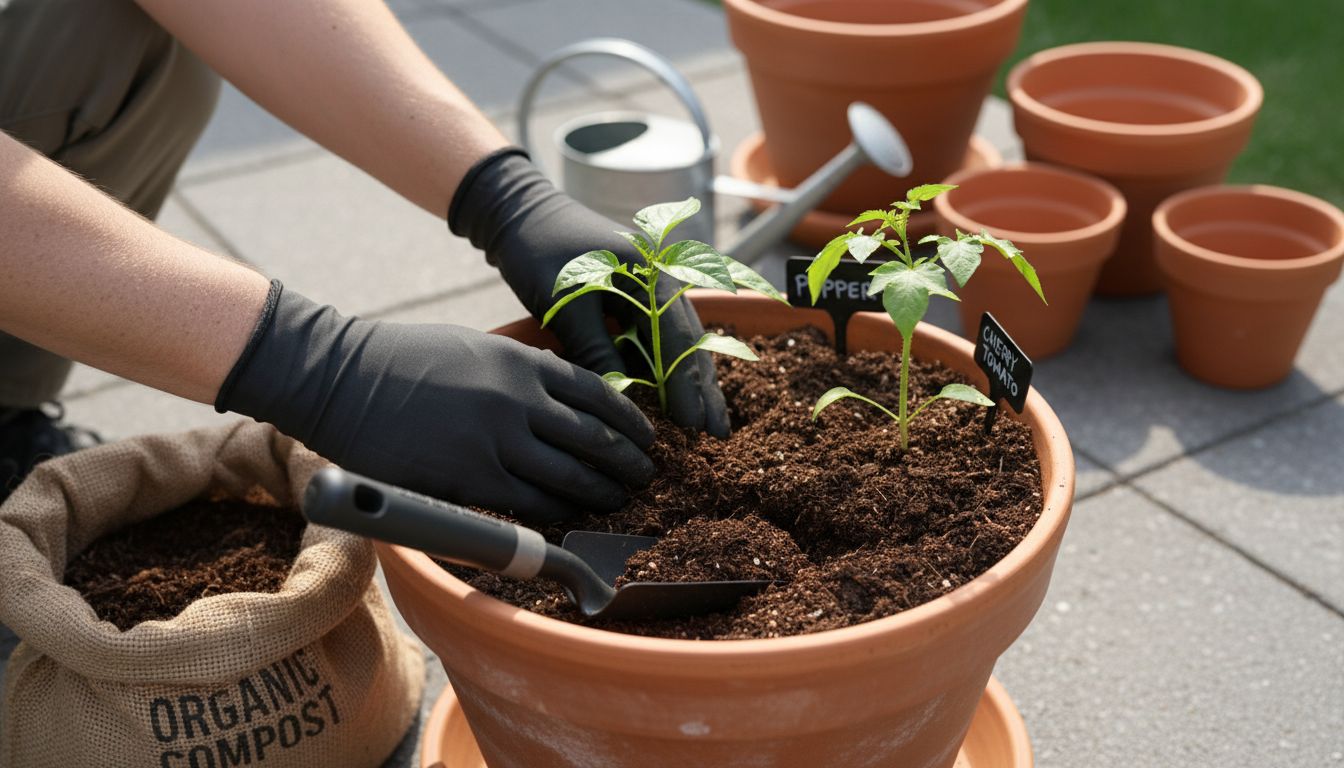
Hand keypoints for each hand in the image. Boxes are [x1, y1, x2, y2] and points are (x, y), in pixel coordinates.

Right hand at [216, 282, 654, 522]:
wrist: (341, 378)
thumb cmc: (404, 359)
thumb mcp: (476, 346)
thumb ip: (521, 371)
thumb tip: (558, 395)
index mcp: (524, 363)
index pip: (600, 396)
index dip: (631, 423)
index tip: (647, 439)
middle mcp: (519, 401)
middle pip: (594, 441)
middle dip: (626, 465)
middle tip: (644, 480)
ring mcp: (495, 443)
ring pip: (569, 479)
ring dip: (600, 496)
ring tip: (615, 504)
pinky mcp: (468, 480)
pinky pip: (528, 506)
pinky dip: (556, 515)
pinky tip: (569, 520)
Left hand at [448, 148, 729, 437]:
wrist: (519, 213)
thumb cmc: (538, 251)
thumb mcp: (565, 304)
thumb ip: (595, 348)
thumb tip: (619, 400)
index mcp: (650, 273)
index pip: (678, 337)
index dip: (687, 384)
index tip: (693, 423)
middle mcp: (659, 278)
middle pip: (691, 341)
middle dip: (702, 388)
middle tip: (716, 433)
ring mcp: (650, 286)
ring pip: (679, 341)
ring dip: (691, 381)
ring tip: (705, 421)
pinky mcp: (633, 296)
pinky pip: (658, 336)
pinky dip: (666, 367)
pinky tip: (672, 397)